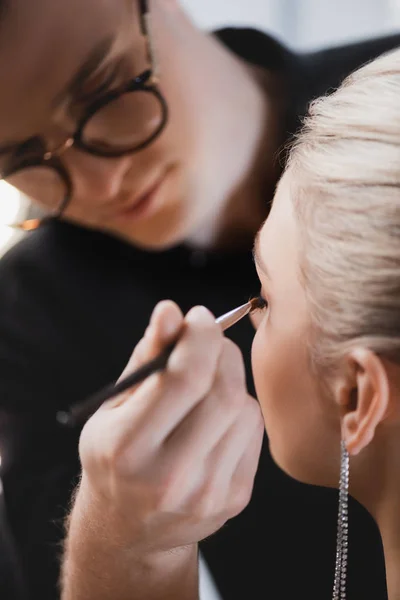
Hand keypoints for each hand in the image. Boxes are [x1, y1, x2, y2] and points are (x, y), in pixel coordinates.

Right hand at [77, 301, 263, 553]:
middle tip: (207, 341)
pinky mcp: (235, 499)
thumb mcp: (114, 405)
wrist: (130, 528)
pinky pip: (254, 431)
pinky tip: (216, 415)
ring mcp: (207, 493)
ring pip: (245, 408)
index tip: (198, 317)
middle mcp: (169, 477)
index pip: (184, 378)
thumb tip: (171, 311)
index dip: (200, 336)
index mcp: (127, 448)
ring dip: (230, 380)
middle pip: (223, 392)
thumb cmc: (116, 456)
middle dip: (221, 351)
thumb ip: (146, 357)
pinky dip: (240, 408)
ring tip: (204, 385)